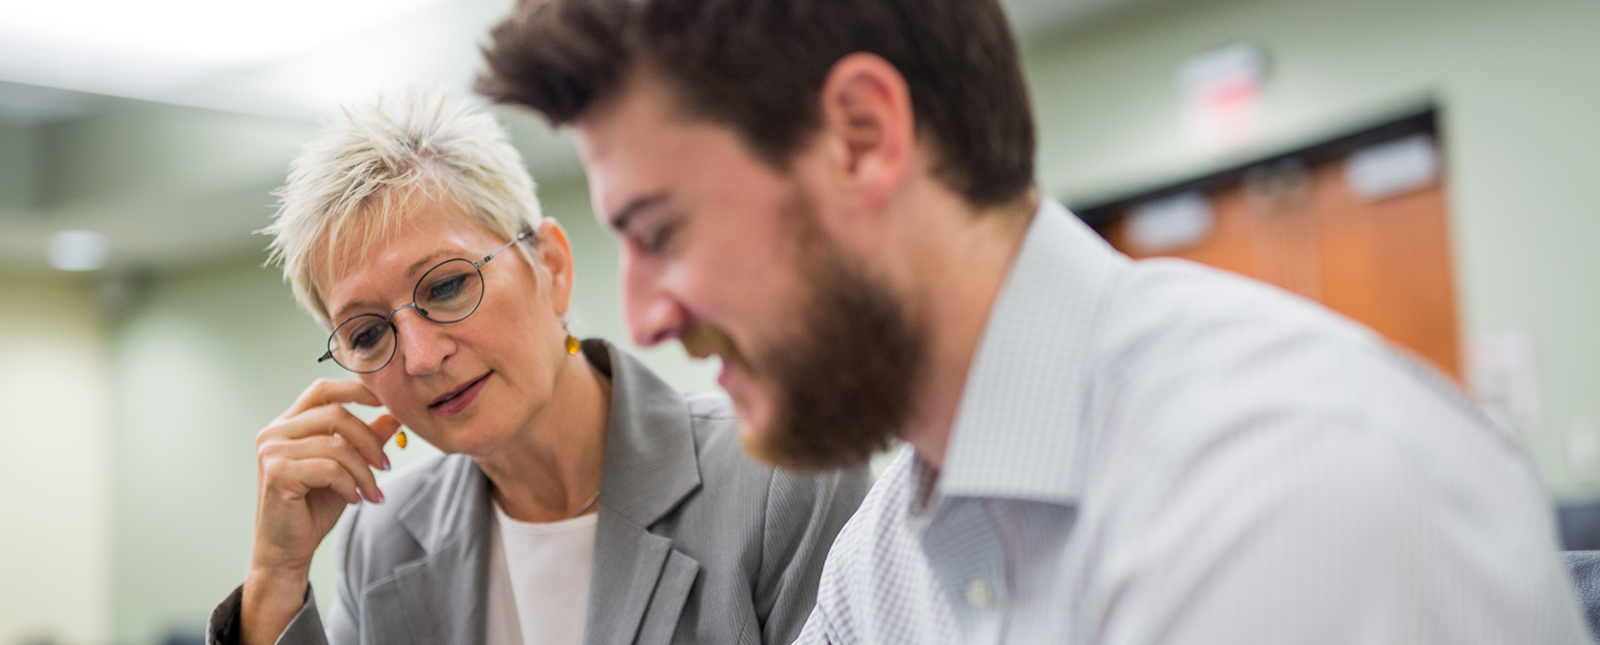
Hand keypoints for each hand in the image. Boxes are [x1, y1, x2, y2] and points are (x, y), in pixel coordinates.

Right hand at [242, 379, 400, 644]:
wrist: (287, 550)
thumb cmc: (313, 509)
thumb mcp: (347, 469)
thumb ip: (366, 440)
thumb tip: (395, 415)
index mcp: (288, 425)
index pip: (322, 390)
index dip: (356, 389)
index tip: (386, 401)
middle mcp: (274, 432)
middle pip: (336, 414)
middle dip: (370, 440)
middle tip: (387, 466)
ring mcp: (272, 451)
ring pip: (337, 445)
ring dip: (364, 472)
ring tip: (373, 492)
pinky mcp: (278, 472)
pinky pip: (330, 468)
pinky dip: (350, 485)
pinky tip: (354, 500)